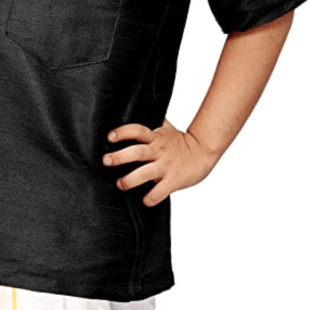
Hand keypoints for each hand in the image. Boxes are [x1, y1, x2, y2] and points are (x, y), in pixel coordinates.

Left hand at [103, 118, 217, 206]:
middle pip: (137, 152)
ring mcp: (166, 166)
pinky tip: (144, 200)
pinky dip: (151, 197)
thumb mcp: (166, 129)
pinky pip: (161, 191)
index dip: (123, 132)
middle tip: (106, 160)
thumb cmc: (181, 142)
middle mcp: (159, 151)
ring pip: (145, 173)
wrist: (203, 153)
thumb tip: (139, 109)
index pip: (137, 131)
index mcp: (156, 137)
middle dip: (120, 157)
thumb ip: (153, 123)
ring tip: (120, 184)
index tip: (110, 136)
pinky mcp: (174, 181)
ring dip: (130, 180)